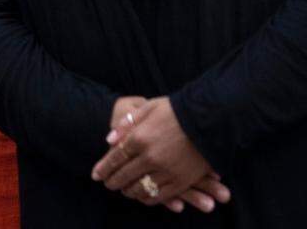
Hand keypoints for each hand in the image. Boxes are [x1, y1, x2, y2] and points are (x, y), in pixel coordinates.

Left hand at [92, 97, 228, 209]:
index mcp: (140, 137)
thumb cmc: (176, 109)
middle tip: (107, 184)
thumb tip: (109, 139)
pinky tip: (141, 196)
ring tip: (123, 190)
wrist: (210, 118)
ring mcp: (166, 171)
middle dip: (112, 181)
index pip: (115, 157)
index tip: (96, 175)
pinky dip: (147, 198)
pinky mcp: (181, 181)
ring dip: (128, 191)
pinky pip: (160, 196)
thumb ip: (127, 124)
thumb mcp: (148, 107)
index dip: (103, 168)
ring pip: (140, 188)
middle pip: (124, 175)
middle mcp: (150, 157)